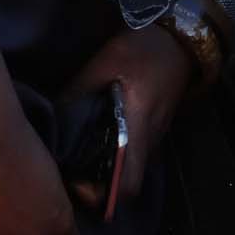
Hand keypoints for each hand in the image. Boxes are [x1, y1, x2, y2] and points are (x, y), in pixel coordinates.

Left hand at [59, 27, 190, 209]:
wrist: (181, 38)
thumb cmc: (143, 50)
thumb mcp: (104, 63)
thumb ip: (79, 91)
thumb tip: (53, 117)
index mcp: (138, 128)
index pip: (128, 184)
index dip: (104, 195)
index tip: (77, 185)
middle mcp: (150, 140)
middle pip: (127, 182)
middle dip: (99, 185)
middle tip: (68, 174)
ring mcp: (156, 136)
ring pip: (131, 167)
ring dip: (107, 170)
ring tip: (77, 158)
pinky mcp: (155, 127)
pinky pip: (135, 152)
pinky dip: (116, 154)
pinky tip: (96, 140)